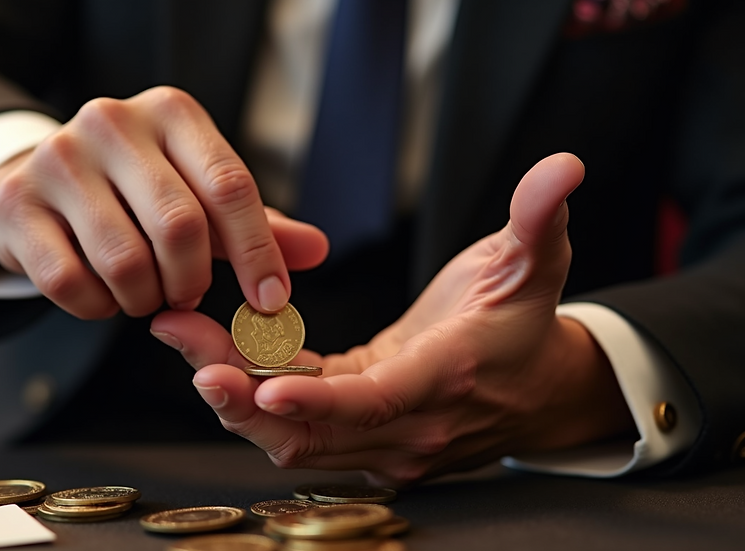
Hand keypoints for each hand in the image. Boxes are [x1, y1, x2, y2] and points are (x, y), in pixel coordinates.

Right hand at [0, 86, 327, 318]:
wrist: (38, 181)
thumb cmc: (133, 192)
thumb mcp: (198, 195)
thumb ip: (255, 223)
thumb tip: (316, 250)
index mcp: (170, 112)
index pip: (230, 185)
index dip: (258, 253)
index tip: (271, 301)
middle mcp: (112, 122)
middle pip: (180, 227)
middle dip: (193, 282)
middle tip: (188, 297)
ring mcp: (58, 158)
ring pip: (125, 262)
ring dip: (144, 298)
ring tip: (144, 293)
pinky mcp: (17, 203)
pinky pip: (72, 284)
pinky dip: (98, 307)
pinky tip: (102, 295)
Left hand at [151, 153, 635, 484]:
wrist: (538, 391)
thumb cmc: (526, 327)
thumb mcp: (535, 264)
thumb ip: (539, 217)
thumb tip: (562, 167)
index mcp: (447, 380)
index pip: (377, 402)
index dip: (318, 400)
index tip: (261, 384)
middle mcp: (411, 426)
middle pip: (315, 430)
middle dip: (243, 395)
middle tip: (186, 345)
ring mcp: (385, 443)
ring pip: (296, 437)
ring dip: (237, 397)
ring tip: (186, 339)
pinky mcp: (364, 441)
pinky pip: (298, 424)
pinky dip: (255, 396)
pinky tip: (216, 352)